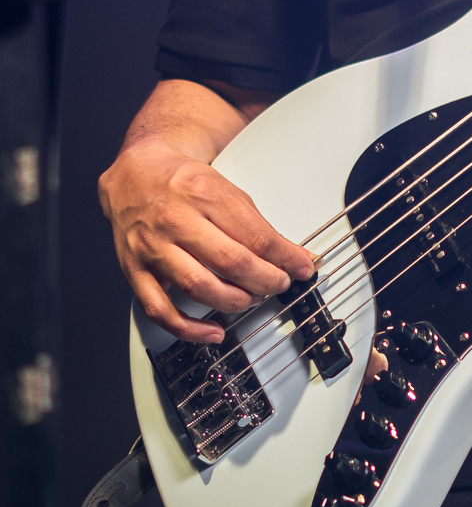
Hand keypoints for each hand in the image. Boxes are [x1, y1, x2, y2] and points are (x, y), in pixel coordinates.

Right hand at [99, 139, 313, 344]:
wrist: (134, 175)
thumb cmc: (181, 182)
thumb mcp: (225, 189)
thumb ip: (257, 225)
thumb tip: (292, 256)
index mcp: (203, 194)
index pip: (255, 236)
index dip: (286, 258)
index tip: (302, 268)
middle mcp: (175, 220)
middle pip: (231, 262)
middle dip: (266, 280)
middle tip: (279, 284)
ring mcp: (152, 247)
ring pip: (199, 286)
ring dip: (236, 301)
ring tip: (252, 298)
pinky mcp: (134, 270)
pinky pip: (160, 310)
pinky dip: (189, 329)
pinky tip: (213, 331)